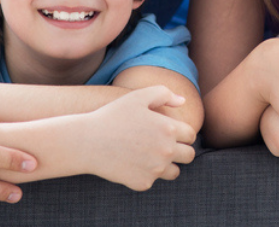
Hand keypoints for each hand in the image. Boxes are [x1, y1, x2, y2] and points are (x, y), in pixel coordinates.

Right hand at [81, 85, 197, 190]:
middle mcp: (166, 151)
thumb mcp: (137, 97)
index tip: (167, 132)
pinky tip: (132, 163)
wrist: (87, 142)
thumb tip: (183, 101)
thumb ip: (164, 94)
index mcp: (169, 129)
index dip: (181, 133)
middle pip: (189, 156)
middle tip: (162, 145)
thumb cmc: (113, 116)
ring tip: (150, 155)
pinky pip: (153, 180)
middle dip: (180, 150)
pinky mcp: (143, 183)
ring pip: (175, 172)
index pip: (191, 135)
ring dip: (167, 165)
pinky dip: (146, 173)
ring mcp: (155, 169)